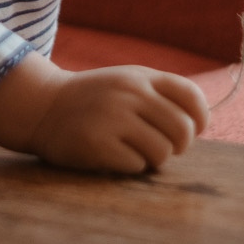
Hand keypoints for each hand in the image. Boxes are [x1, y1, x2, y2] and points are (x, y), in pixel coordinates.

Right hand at [29, 66, 207, 171]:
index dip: (201, 119)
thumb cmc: (93, 100)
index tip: (194, 130)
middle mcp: (130, 93)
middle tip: (162, 147)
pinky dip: (130, 166)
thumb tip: (199, 124)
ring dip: (154, 159)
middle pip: (183, 130)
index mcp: (141, 77)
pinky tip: (114, 156)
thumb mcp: (126, 82)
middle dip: (179, 146)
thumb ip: (161, 95)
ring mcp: (113, 118)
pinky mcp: (98, 143)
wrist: (42, 106)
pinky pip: (136, 166)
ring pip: (162, 152)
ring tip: (136, 152)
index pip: (191, 96)